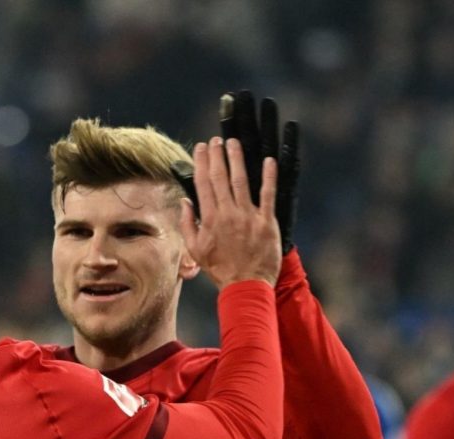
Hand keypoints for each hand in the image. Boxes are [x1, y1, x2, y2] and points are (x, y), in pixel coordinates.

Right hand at [178, 137, 281, 287]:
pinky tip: (268, 161)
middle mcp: (228, 214)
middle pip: (220, 178)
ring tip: (234, 142)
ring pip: (241, 181)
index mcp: (210, 219)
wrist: (245, 284)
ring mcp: (248, 216)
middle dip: (217, 156)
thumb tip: (185, 202)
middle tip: (216, 139)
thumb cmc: (220, 268)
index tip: (201, 148)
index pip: (203, 184)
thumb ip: (188, 224)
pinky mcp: (267, 221)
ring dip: (237, 159)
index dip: (202, 163)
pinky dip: (268, 177)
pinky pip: (268, 195)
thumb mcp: (195, 250)